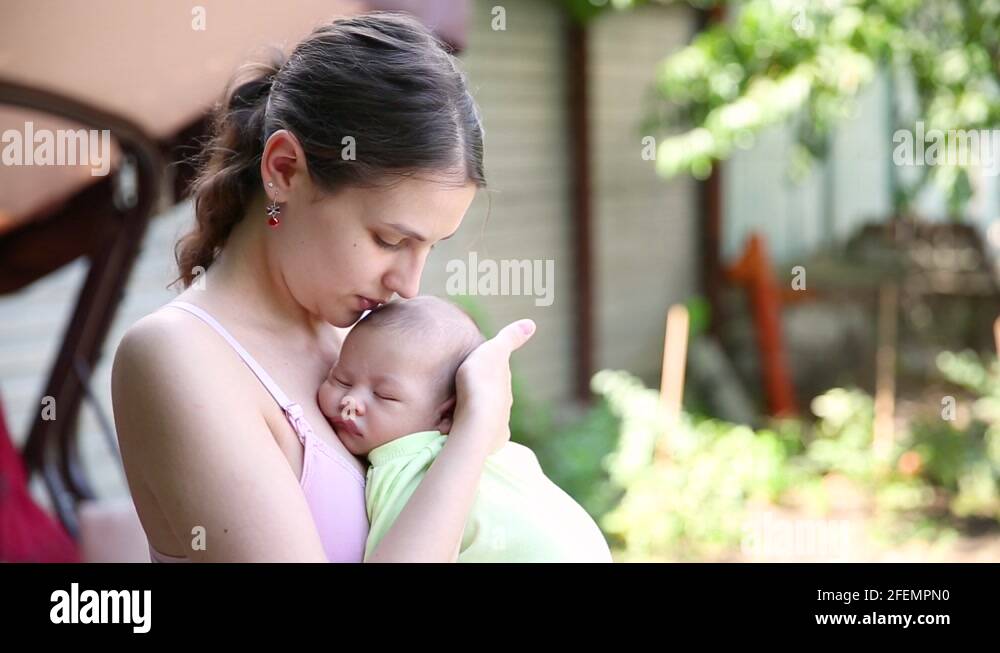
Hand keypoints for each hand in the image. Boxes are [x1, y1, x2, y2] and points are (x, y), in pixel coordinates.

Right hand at [452, 319, 535, 453]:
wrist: (476, 420)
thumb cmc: (481, 382)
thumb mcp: (493, 351)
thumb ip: (510, 338)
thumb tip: (532, 323)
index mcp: (504, 385)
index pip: (495, 379)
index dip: (483, 375)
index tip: (470, 375)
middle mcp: (505, 407)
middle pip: (490, 400)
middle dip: (477, 398)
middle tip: (456, 396)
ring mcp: (499, 426)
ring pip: (484, 418)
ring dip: (470, 415)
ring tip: (450, 413)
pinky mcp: (490, 443)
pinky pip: (478, 436)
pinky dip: (467, 431)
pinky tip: (453, 430)